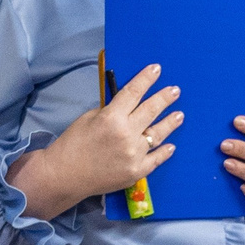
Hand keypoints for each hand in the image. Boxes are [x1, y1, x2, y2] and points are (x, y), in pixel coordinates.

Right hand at [6, 64, 182, 219]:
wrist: (65, 176)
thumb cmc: (73, 144)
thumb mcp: (88, 118)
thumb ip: (111, 111)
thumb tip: (128, 106)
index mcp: (111, 117)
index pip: (133, 92)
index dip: (146, 78)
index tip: (157, 69)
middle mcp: (126, 134)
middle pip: (151, 110)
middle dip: (164, 98)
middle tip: (175, 91)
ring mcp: (134, 154)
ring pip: (157, 134)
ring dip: (170, 123)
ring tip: (179, 115)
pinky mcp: (137, 171)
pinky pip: (156, 158)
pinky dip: (164, 151)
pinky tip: (170, 145)